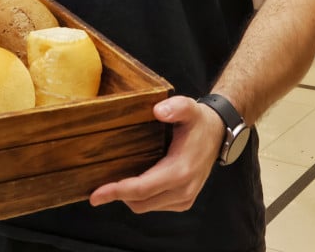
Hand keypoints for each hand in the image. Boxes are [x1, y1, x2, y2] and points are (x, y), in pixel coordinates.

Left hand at [88, 95, 222, 212]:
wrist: (218, 134)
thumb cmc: (199, 122)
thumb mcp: (189, 108)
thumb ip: (176, 107)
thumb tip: (158, 111)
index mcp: (180, 171)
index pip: (141, 189)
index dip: (116, 192)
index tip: (96, 195)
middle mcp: (183, 189)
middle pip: (140, 202)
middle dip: (118, 195)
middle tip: (99, 186)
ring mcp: (185, 198)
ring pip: (146, 207)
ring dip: (129, 197)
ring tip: (116, 182)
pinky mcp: (184, 201)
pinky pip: (156, 205)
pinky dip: (142, 198)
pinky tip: (136, 183)